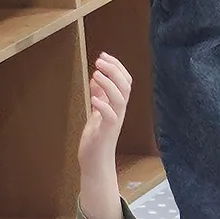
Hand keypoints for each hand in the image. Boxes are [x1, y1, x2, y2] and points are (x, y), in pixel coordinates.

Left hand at [77, 53, 132, 174]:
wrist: (96, 162)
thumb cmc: (96, 138)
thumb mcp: (97, 112)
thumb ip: (99, 96)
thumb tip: (97, 78)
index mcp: (118, 105)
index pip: (125, 80)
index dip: (117, 66)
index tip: (104, 56)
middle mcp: (120, 111)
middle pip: (125, 86)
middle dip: (114, 70)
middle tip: (99, 61)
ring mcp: (114, 121)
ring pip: (120, 98)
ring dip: (108, 84)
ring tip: (96, 74)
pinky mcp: (106, 132)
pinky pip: (110, 116)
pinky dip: (103, 105)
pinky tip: (94, 99)